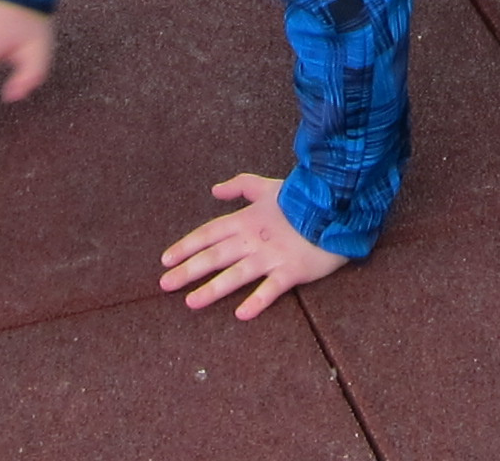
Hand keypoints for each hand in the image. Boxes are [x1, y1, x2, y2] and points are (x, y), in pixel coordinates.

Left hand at [158, 174, 346, 318]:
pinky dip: (257, 301)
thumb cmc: (301, 196)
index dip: (186, 246)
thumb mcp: (267, 186)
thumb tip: (215, 189)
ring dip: (212, 289)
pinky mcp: (292, 270)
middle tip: (164, 284)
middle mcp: (253, 239)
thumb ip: (240, 186)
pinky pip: (272, 288)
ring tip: (191, 302)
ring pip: (236, 274)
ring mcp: (271, 256)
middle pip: (214, 256)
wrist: (336, 203)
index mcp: (246, 219)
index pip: (208, 234)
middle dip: (187, 270)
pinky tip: (241, 314)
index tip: (165, 260)